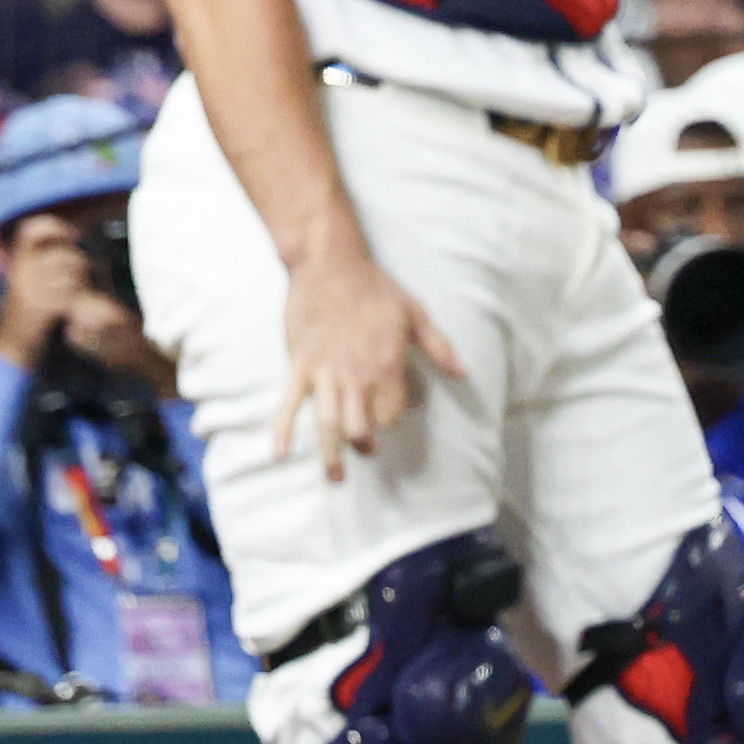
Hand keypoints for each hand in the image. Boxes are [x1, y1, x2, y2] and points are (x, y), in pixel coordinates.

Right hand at [274, 231, 462, 471]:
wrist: (329, 264)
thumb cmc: (375, 287)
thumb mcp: (415, 313)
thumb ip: (439, 346)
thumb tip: (463, 372)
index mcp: (386, 364)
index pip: (391, 412)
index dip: (391, 422)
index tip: (388, 422)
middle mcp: (356, 375)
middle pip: (360, 427)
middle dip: (363, 446)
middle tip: (366, 453)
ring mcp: (325, 373)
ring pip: (329, 424)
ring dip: (331, 455)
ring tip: (335, 479)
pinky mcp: (300, 365)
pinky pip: (290, 403)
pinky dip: (283, 430)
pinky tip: (280, 453)